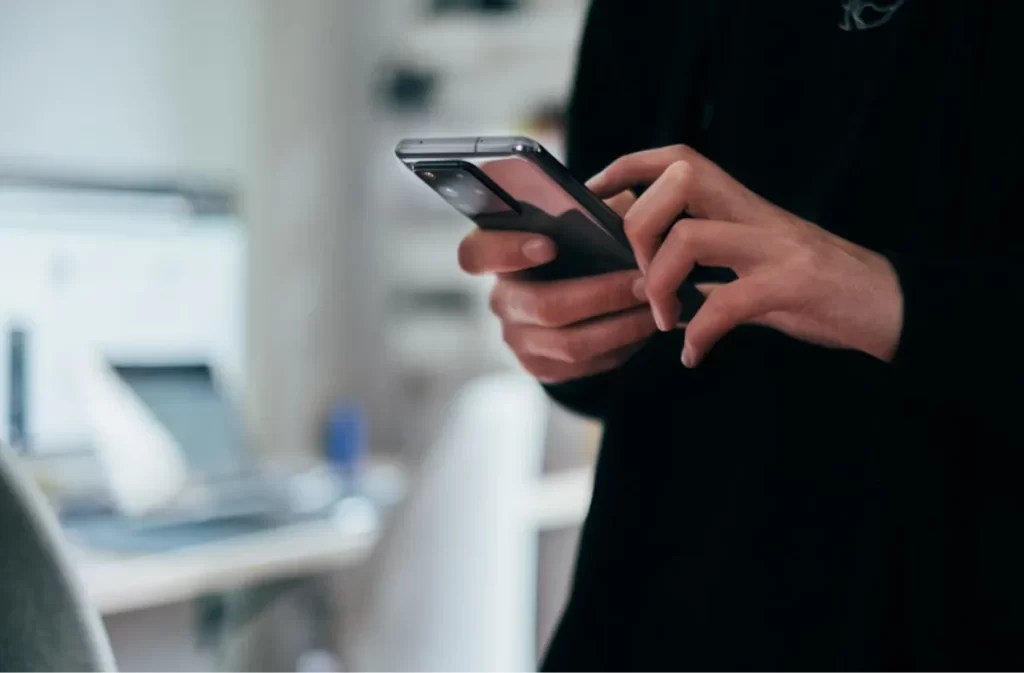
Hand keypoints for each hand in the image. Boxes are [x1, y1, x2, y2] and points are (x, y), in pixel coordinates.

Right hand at [457, 193, 656, 382]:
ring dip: (620, 325)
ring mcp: (517, 337)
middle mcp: (501, 298)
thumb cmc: (581, 245)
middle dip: (602, 294)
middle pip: (542, 306)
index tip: (549, 245)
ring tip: (655, 307)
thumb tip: (622, 210)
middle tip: (644, 282)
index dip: (507, 251)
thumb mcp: (583, 219)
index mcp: (498, 254)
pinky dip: (620, 346)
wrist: (579, 296)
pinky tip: (644, 327)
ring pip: (569, 343)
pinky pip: (583, 365)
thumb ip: (594, 210)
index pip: (476, 253)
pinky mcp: (539, 366)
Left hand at [588, 145, 903, 366]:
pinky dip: (700, 334)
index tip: (594, 195)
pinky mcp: (795, 285)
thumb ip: (709, 270)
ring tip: (665, 321)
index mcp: (743, 207)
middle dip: (639, 226)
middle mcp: (756, 215)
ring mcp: (777, 247)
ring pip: (692, 237)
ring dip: (661, 284)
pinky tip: (695, 354)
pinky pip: (729, 303)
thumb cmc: (818, 291)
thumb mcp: (756, 270)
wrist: (891, 307)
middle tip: (639, 278)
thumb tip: (651, 282)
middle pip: (679, 180)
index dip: (628, 167)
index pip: (678, 159)